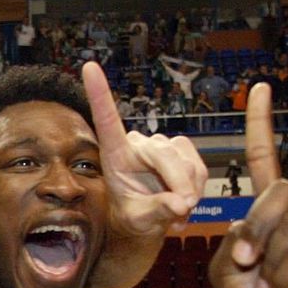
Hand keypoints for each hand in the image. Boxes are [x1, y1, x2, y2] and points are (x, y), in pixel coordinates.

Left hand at [83, 62, 207, 237]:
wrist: (148, 220)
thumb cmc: (133, 217)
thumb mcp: (139, 220)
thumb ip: (157, 210)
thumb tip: (181, 203)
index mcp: (115, 154)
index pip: (106, 120)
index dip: (99, 94)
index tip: (88, 67)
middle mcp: (137, 143)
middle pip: (165, 155)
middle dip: (179, 185)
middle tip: (182, 210)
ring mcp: (161, 144)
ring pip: (187, 164)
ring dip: (188, 191)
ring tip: (175, 212)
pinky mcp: (181, 149)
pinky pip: (199, 168)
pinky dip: (197, 188)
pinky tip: (184, 202)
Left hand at [208, 83, 287, 287]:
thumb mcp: (229, 273)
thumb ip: (233, 241)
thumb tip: (252, 229)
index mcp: (272, 217)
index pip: (267, 164)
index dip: (261, 127)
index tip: (260, 90)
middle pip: (278, 190)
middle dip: (256, 227)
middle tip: (249, 264)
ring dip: (270, 265)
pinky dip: (285, 280)